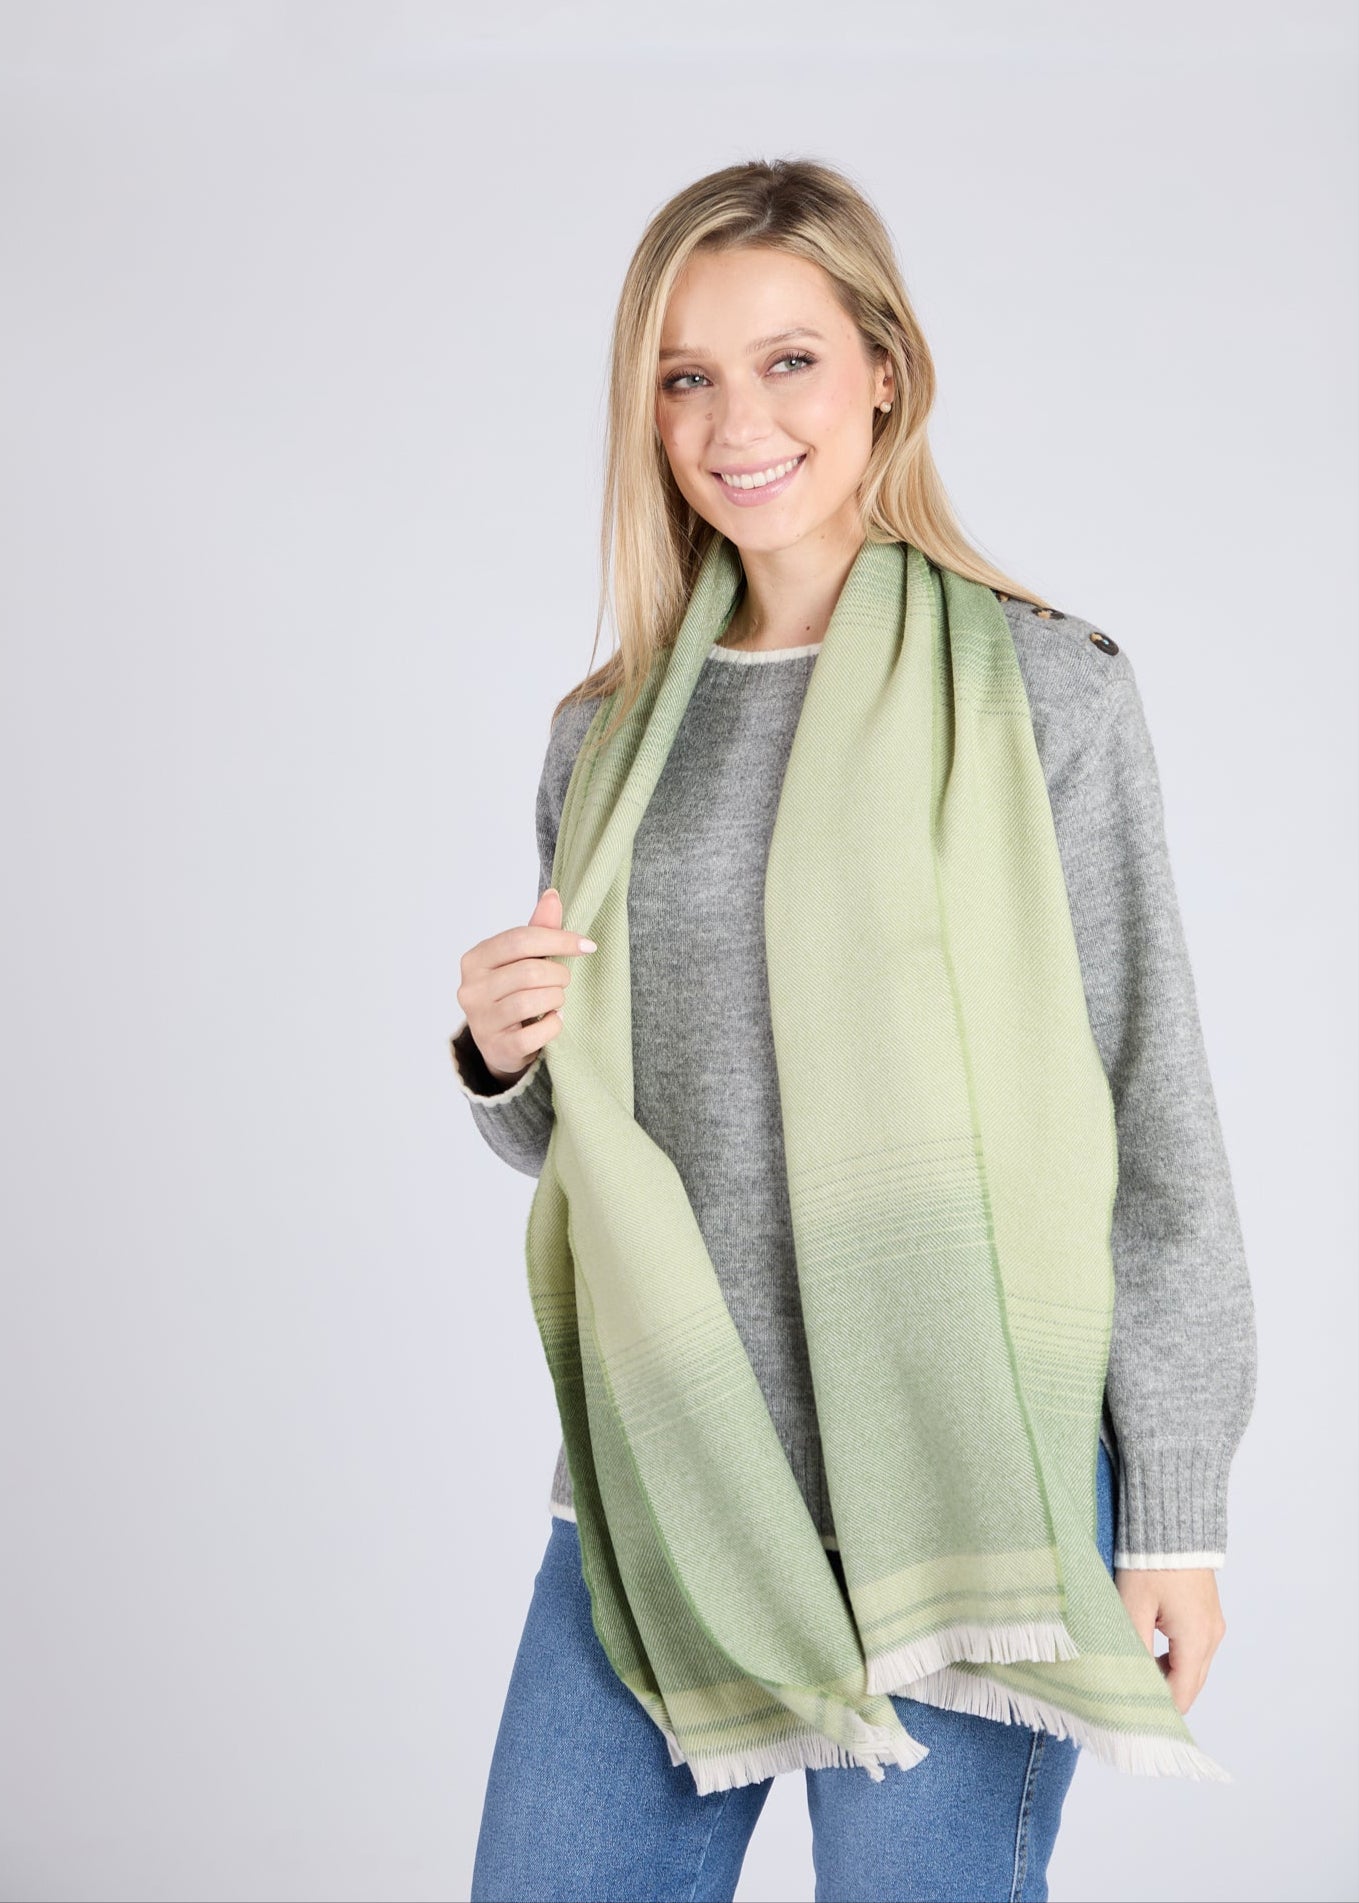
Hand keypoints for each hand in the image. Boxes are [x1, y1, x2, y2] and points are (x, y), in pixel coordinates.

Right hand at [456, 887, 595, 1082]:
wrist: (500, 1043)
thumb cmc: (512, 992)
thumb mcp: (522, 960)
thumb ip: (538, 930)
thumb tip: (552, 895)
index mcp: (474, 959)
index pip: (520, 940)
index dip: (559, 940)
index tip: (587, 946)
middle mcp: (471, 989)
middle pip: (529, 971)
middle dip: (558, 974)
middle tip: (564, 979)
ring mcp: (481, 1021)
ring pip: (531, 1001)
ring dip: (556, 998)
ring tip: (556, 999)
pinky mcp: (497, 1047)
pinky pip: (536, 1033)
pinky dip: (553, 1025)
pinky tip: (552, 1020)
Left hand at [1114, 1567, 1226, 1713]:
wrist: (1172, 1521)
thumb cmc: (1151, 1561)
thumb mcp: (1133, 1605)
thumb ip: (1133, 1647)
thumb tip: (1129, 1679)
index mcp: (1196, 1640)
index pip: (1181, 1695)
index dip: (1158, 1707)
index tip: (1131, 1710)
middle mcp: (1211, 1637)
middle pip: (1190, 1685)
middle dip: (1163, 1693)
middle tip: (1130, 1694)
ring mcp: (1213, 1625)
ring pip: (1193, 1667)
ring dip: (1168, 1673)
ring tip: (1135, 1668)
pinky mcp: (1208, 1613)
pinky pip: (1194, 1648)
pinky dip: (1176, 1657)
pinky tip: (1150, 1648)